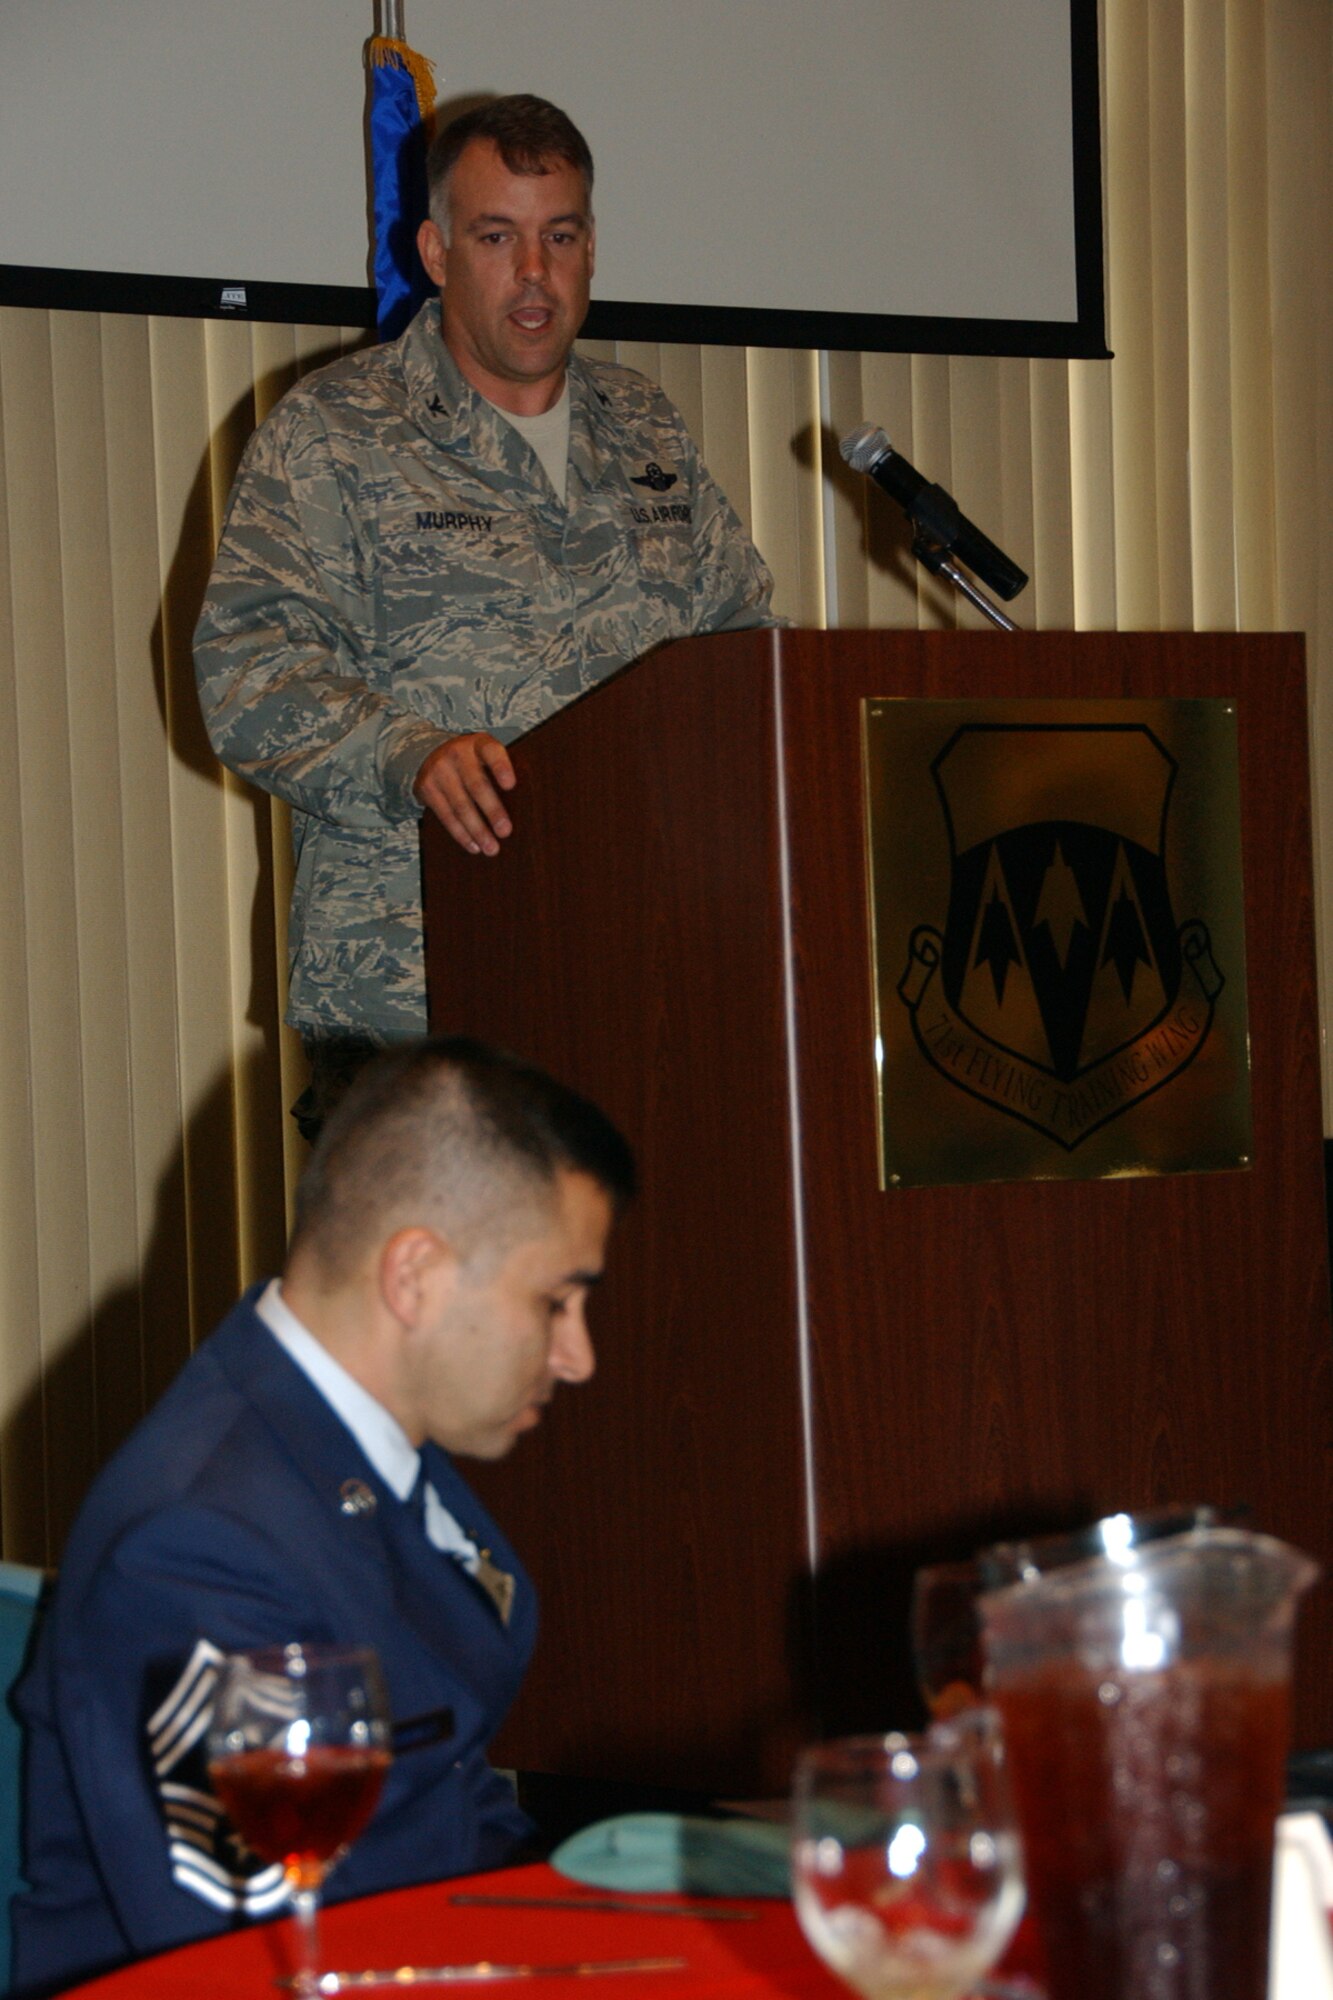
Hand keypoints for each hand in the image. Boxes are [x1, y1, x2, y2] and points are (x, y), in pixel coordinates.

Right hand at [414, 734, 515, 855]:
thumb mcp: (484, 755)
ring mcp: (439, 770)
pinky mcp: (426, 788)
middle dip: (492, 810)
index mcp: (479, 744)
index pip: (491, 752)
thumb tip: (526, 804)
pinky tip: (474, 846)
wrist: (429, 753)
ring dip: (477, 830)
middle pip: (477, 785)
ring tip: (491, 848)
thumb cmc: (471, 760)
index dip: (501, 767)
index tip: (511, 785)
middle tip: (505, 831)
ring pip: (460, 805)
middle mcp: (457, 753)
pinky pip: (445, 815)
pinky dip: (461, 834)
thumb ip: (499, 771)